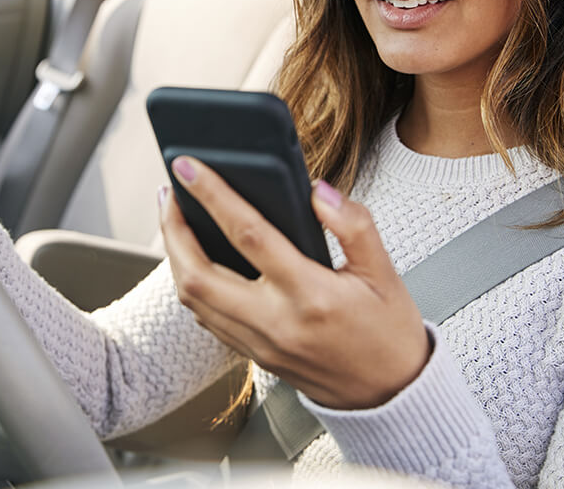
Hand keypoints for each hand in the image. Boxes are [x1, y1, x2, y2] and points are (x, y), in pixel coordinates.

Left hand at [159, 156, 429, 409]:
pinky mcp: (255, 356)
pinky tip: (196, 260)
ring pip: (194, 300)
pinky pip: (208, 319)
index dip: (213, 195)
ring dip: (176, 256)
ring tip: (176, 220)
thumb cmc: (389, 333)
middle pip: (198, 275)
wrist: (393, 396)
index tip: (188, 167)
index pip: (248, 235)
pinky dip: (193, 285)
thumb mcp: (385, 272)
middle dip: (173, 229)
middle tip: (170, 194)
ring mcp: (261, 344)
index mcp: (311, 295)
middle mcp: (277, 323)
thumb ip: (354, 225)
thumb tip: (317, 191)